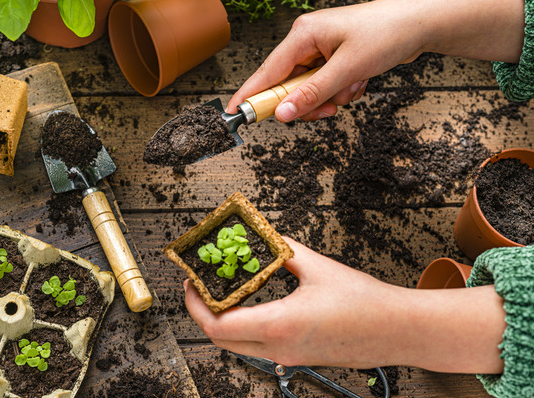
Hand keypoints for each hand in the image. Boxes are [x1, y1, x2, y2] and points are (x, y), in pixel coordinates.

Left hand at [184, 236, 505, 373]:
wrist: (400, 331)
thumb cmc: (366, 302)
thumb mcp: (318, 267)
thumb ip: (283, 250)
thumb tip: (261, 235)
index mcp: (280, 326)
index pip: (217, 325)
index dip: (195, 304)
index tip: (191, 282)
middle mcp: (279, 349)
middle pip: (220, 340)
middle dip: (202, 313)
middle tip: (201, 286)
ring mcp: (288, 358)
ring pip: (238, 345)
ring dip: (224, 320)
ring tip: (225, 289)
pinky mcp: (298, 358)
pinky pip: (259, 346)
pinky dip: (245, 326)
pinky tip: (252, 301)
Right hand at [226, 0, 523, 122]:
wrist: (421, 23)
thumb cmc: (388, 33)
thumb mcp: (348, 70)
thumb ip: (313, 94)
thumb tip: (284, 114)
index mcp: (303, 35)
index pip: (267, 71)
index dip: (251, 95)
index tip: (235, 113)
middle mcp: (307, 41)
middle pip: (289, 86)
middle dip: (309, 102)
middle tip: (329, 109)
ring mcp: (321, 51)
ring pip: (309, 90)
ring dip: (330, 98)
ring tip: (352, 89)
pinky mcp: (333, 59)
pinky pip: (325, 87)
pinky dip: (341, 92)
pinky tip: (358, 82)